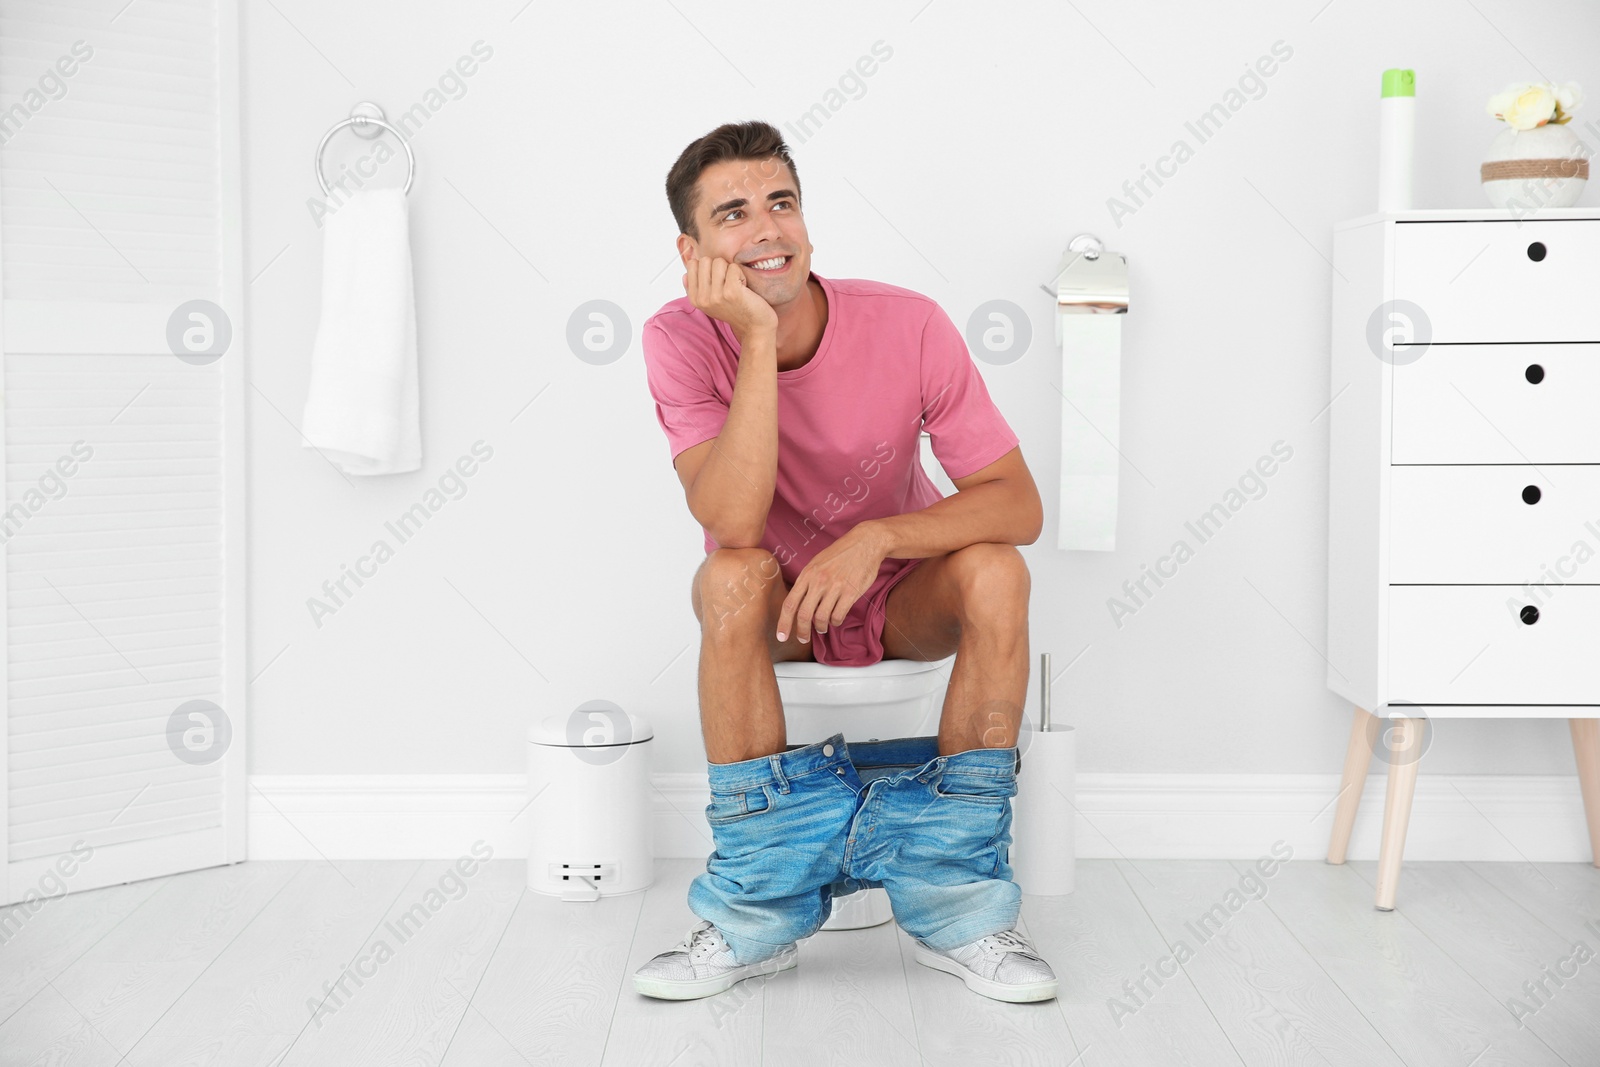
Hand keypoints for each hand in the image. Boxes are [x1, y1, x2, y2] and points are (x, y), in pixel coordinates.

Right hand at [683, 254, 778, 339]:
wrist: (755, 326)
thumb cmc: (735, 311)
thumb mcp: (710, 302)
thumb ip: (696, 289)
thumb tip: (685, 275)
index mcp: (695, 299)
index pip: (692, 264)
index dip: (707, 268)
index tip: (717, 282)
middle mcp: (703, 299)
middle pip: (705, 260)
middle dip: (719, 267)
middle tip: (728, 282)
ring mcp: (716, 296)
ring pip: (719, 262)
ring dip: (730, 270)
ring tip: (735, 285)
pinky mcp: (731, 292)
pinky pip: (733, 267)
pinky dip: (741, 274)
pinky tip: (743, 287)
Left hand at [775, 524, 888, 644]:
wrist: (864, 543)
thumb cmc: (840, 554)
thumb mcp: (816, 563)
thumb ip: (806, 582)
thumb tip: (798, 603)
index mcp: (807, 574)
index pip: (790, 603)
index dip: (783, 622)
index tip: (781, 636)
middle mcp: (818, 581)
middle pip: (803, 614)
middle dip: (801, 631)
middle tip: (803, 638)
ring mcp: (834, 587)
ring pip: (821, 618)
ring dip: (820, 627)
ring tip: (822, 627)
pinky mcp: (850, 592)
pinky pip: (838, 616)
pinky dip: (835, 622)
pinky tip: (836, 619)